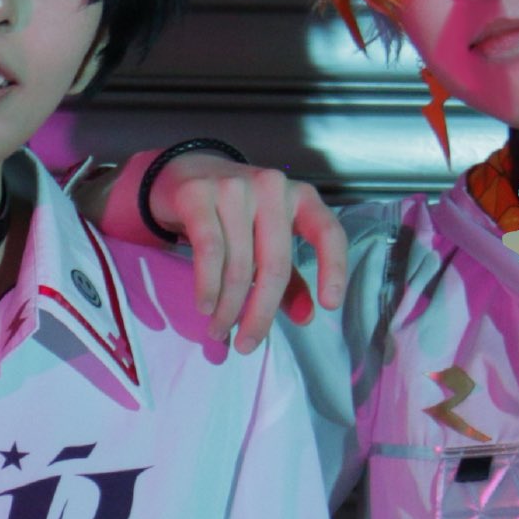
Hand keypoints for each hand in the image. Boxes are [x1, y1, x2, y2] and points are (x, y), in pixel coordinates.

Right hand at [125, 149, 347, 353]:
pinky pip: (209, 250)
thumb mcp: (268, 239)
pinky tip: (205, 306)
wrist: (185, 173)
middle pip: (276, 263)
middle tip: (247, 345)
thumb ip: (290, 278)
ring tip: (219, 330)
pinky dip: (208, 285)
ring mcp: (234, 187)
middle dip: (261, 312)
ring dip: (228, 306)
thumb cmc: (235, 213)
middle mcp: (272, 187)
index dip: (333, 268)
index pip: (328, 232)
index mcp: (300, 197)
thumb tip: (307, 317)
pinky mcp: (198, 194)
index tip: (329, 306)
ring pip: (239, 263)